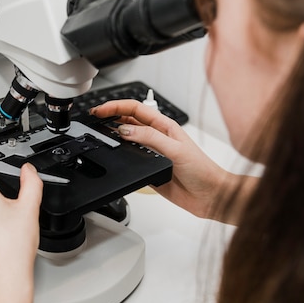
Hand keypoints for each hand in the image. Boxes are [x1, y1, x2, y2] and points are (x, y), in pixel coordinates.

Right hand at [91, 100, 254, 222]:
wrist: (210, 195)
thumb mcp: (176, 150)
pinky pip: (130, 161)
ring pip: (127, 140)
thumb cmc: (202, 170)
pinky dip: (120, 157)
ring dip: (113, 135)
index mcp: (165, 127)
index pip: (136, 109)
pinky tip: (113, 155)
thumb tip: (125, 130)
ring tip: (97, 132)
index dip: (116, 106)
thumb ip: (150, 138)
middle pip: (128, 121)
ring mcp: (152, 154)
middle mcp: (157, 138)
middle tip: (93, 117)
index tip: (100, 109)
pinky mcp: (149, 170)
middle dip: (110, 116)